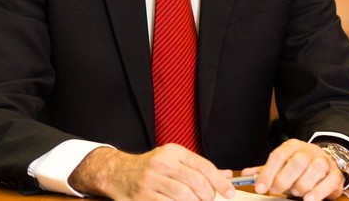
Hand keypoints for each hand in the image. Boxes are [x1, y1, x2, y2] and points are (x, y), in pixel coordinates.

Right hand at [68, 144, 235, 200]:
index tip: (230, 192)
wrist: (118, 173)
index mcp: (173, 152)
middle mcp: (163, 163)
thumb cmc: (150, 167)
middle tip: (210, 200)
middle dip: (209, 196)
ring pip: (185, 197)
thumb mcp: (173, 159)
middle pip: (197, 183)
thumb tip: (226, 175)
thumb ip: (198, 167)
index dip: (220, 182)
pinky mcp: (145, 197)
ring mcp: (152, 181)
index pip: (204, 166)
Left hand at [241, 139, 344, 200]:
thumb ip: (264, 170)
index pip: (278, 156)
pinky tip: (308, 199)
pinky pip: (329, 182)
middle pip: (298, 161)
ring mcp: (324, 161)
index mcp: (292, 146)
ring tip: (295, 193)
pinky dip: (318, 192)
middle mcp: (309, 151)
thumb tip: (245, 174)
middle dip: (284, 179)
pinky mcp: (335, 175)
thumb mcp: (280, 166)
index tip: (260, 188)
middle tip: (277, 190)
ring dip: (302, 185)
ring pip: (315, 170)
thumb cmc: (298, 167)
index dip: (268, 173)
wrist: (324, 162)